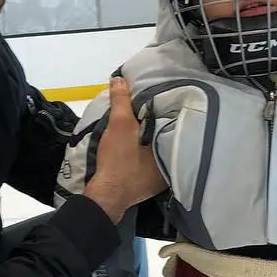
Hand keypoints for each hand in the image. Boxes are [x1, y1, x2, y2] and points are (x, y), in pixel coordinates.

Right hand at [84, 77, 166, 222]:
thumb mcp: (119, 125)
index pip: (173, 127)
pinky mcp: (144, 186)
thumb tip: (120, 79)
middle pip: (163, 140)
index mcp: (170, 153)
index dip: (166, 113)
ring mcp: (157, 181)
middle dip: (155, 127)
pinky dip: (140, 153)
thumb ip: (121, 101)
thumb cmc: (119, 162)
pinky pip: (146, 164)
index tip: (160, 101)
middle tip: (148, 111)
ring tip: (140, 124)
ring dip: (147, 141)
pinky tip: (133, 145)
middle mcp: (169, 169)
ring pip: (154, 153)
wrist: (104, 196)